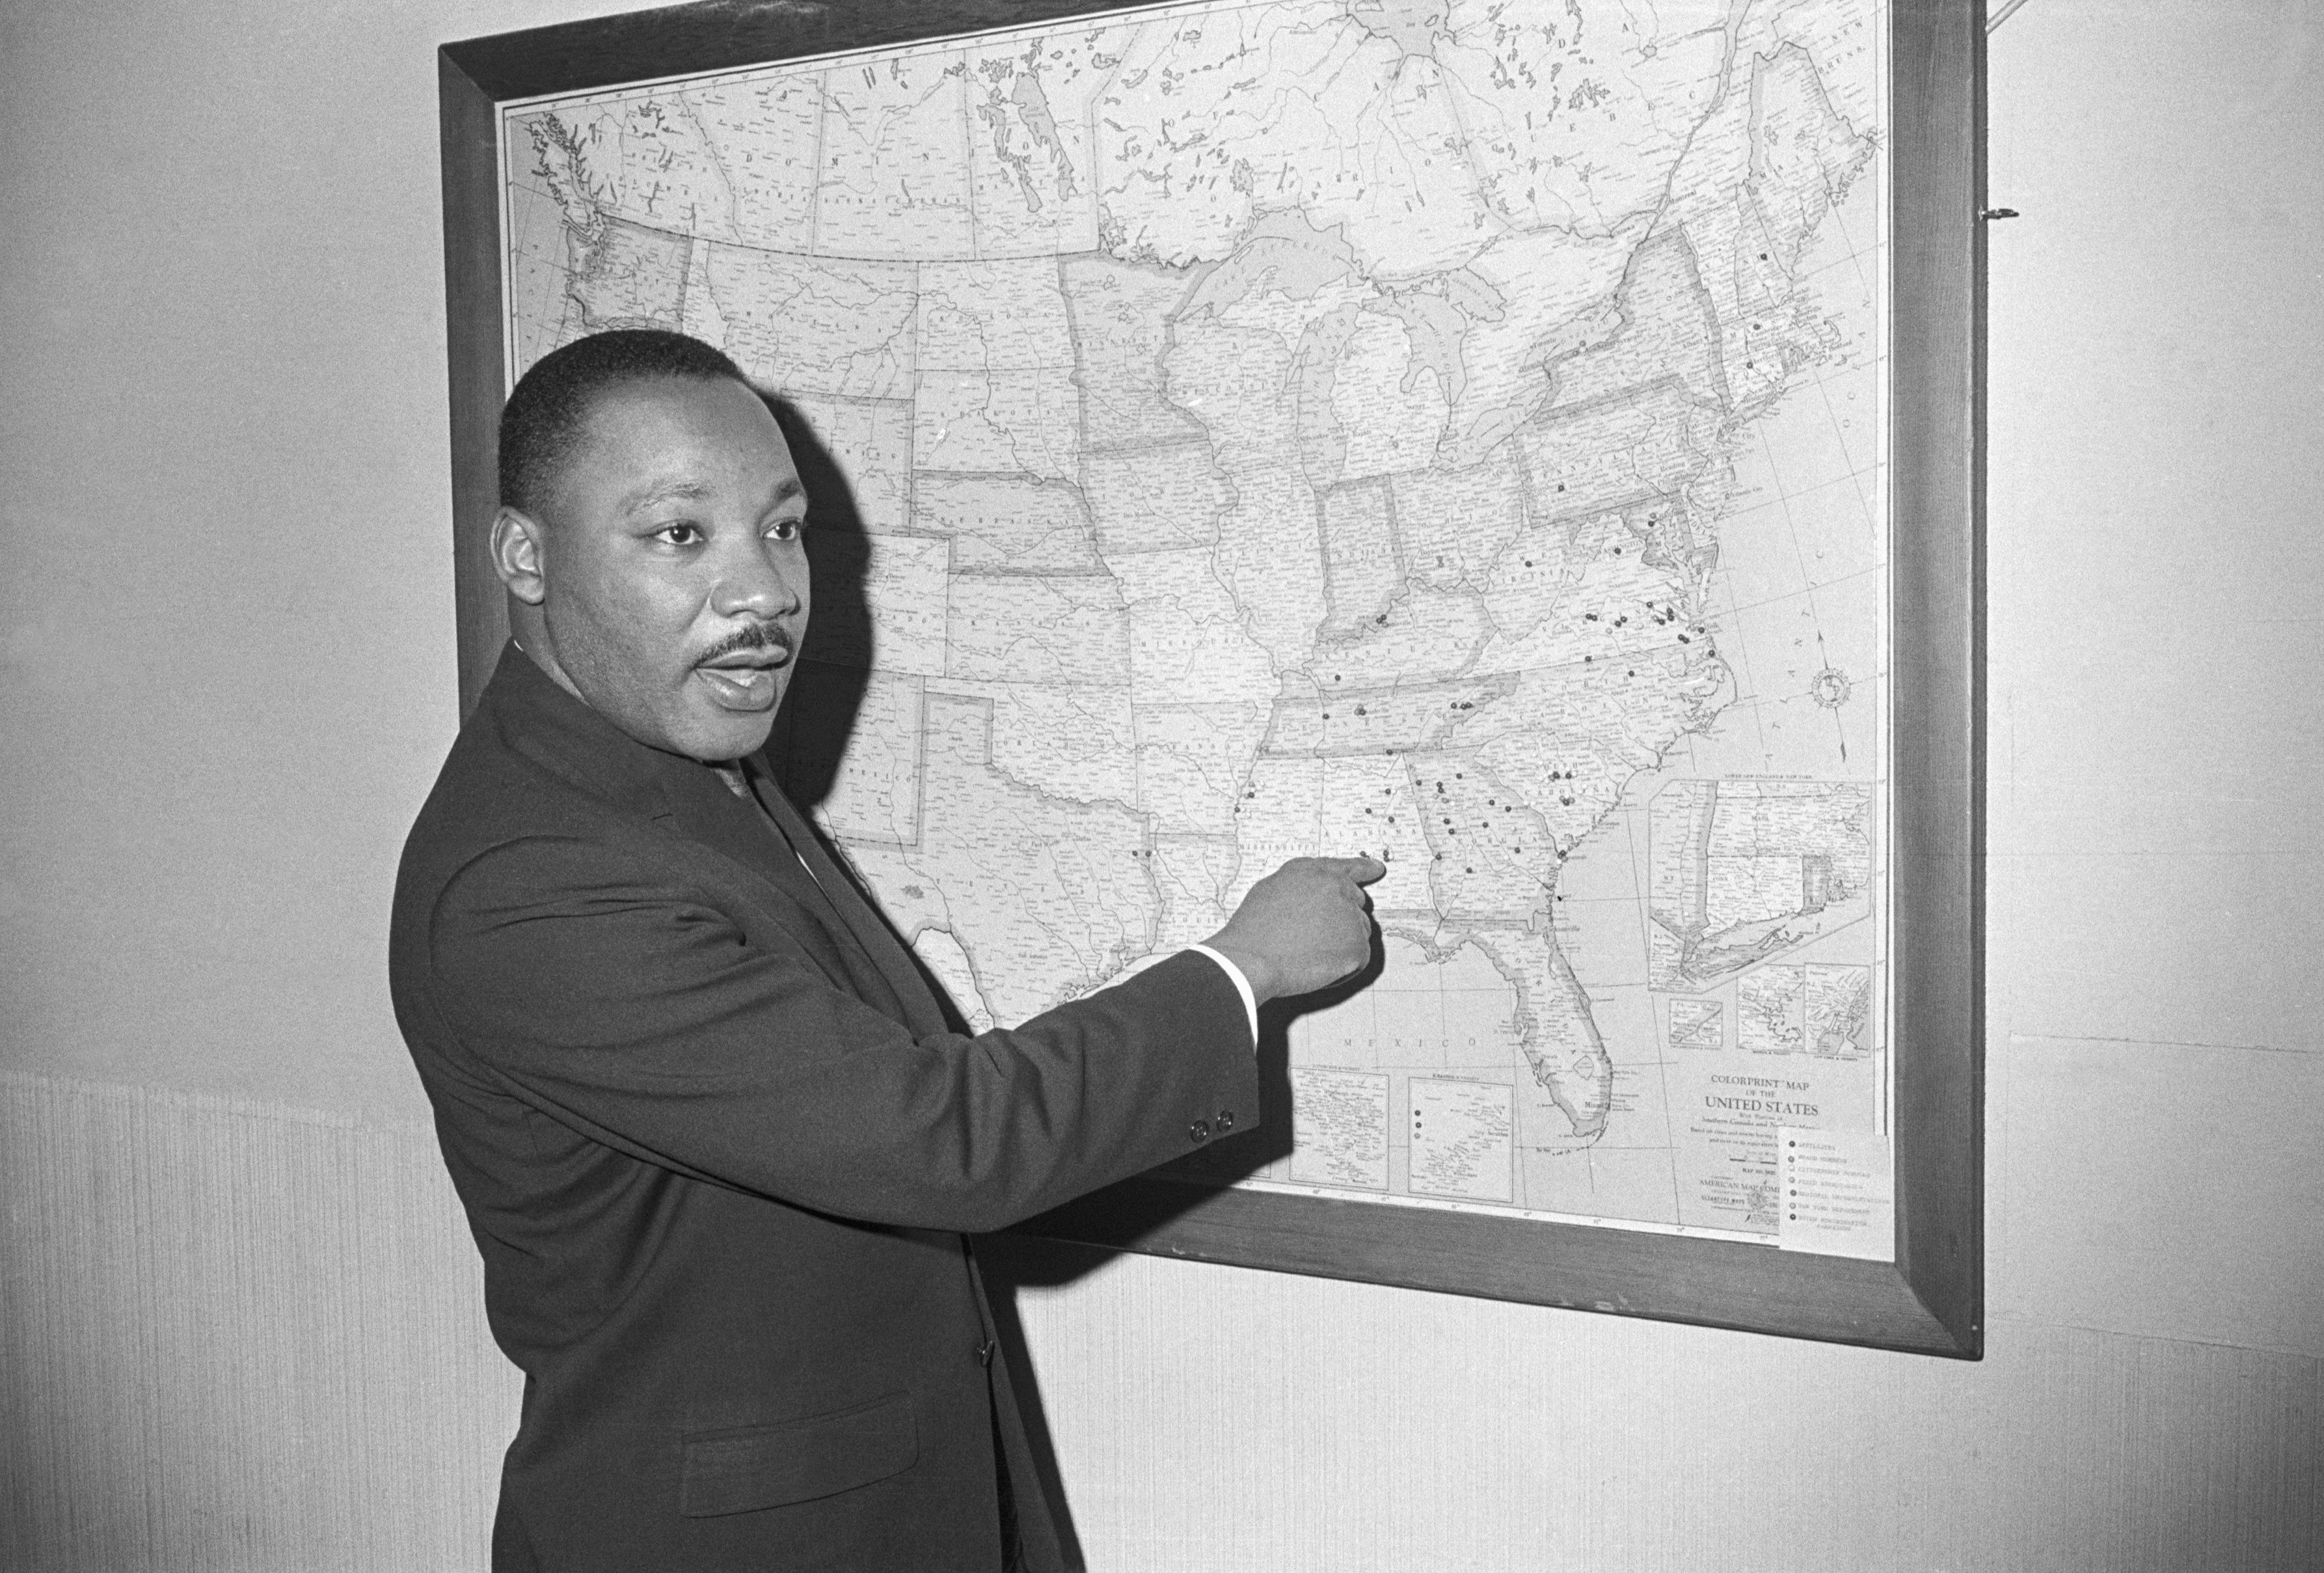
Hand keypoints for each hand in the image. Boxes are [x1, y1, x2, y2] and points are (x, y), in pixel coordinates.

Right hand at [1200, 855, 1384, 1003]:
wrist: (1250, 959)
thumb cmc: (1252, 931)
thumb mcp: (1270, 889)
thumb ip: (1301, 886)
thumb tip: (1314, 895)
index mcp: (1314, 872)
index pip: (1346, 867)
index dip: (1363, 868)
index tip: (1376, 869)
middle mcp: (1336, 888)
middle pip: (1355, 903)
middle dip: (1342, 919)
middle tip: (1317, 937)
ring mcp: (1349, 916)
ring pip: (1358, 932)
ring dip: (1342, 943)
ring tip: (1308, 953)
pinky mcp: (1356, 945)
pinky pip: (1358, 958)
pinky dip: (1344, 967)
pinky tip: (1317, 967)